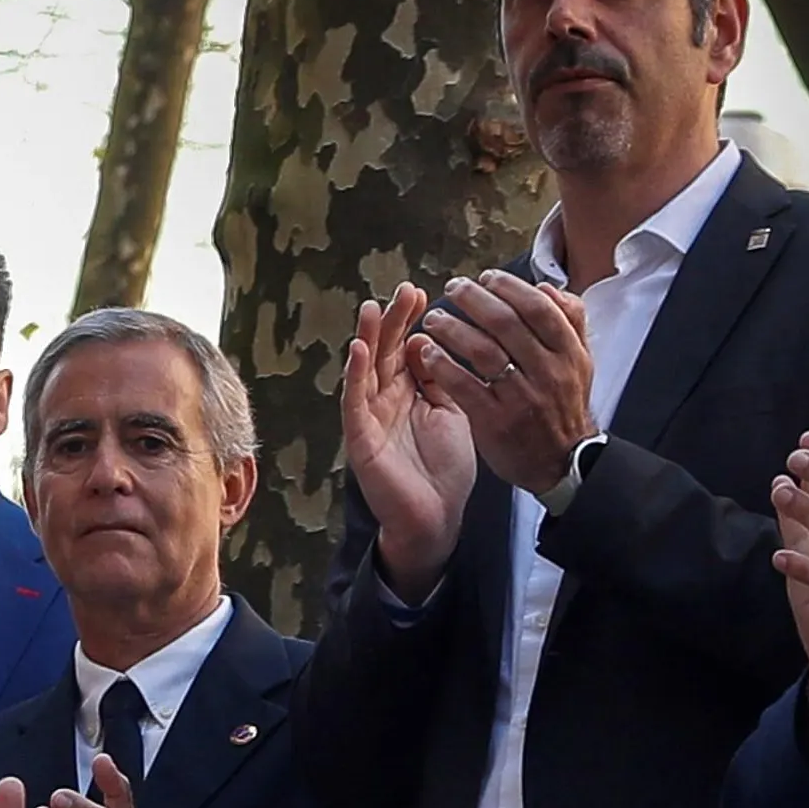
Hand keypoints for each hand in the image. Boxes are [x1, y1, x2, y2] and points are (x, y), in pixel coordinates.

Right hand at [342, 287, 477, 599]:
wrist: (435, 516)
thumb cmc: (444, 470)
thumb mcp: (454, 413)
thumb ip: (444, 380)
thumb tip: (437, 343)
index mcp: (411, 394)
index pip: (409, 350)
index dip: (414, 322)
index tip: (425, 294)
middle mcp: (387, 401)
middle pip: (387, 352)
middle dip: (394, 321)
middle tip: (405, 290)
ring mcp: (370, 418)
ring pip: (366, 370)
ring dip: (368, 339)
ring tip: (373, 308)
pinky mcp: (360, 438)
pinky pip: (354, 401)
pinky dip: (355, 374)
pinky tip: (359, 350)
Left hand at [411, 269, 597, 497]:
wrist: (561, 462)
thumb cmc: (563, 405)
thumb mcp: (580, 362)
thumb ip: (570, 322)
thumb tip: (546, 287)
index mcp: (570, 353)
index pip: (538, 308)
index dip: (509, 287)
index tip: (486, 277)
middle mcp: (548, 372)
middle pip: (507, 324)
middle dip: (475, 300)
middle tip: (453, 288)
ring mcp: (522, 397)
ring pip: (484, 351)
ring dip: (453, 329)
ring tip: (433, 319)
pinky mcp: (496, 421)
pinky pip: (465, 387)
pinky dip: (443, 366)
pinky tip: (426, 353)